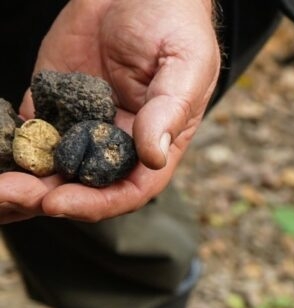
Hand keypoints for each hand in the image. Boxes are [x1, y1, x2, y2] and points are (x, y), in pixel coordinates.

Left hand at [0, 0, 218, 222]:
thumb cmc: (175, 25)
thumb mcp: (185, 66)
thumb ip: (170, 110)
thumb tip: (152, 156)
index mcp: (153, 144)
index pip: (128, 190)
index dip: (95, 203)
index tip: (58, 201)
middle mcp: (116, 143)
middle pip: (82, 186)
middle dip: (44, 197)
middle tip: (9, 194)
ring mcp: (81, 126)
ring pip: (50, 168)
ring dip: (20, 182)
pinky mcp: (52, 104)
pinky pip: (27, 134)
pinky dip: (7, 149)